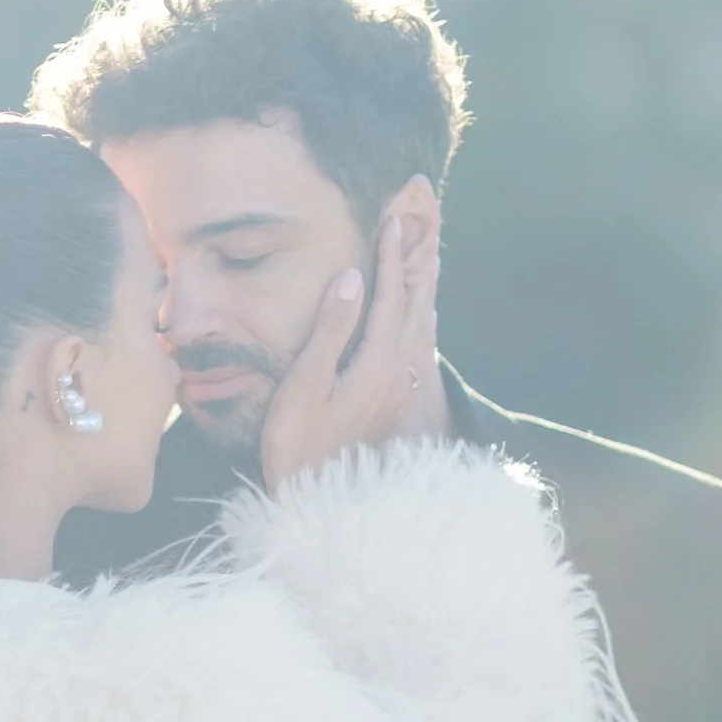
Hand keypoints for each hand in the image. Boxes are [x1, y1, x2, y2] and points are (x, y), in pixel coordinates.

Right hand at [259, 207, 439, 487]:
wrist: (314, 500)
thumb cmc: (296, 444)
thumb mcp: (304, 384)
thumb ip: (331, 329)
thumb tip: (353, 277)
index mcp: (375, 366)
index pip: (386, 298)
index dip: (389, 258)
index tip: (391, 220)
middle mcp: (397, 376)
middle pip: (412, 309)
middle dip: (412, 265)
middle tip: (415, 225)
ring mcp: (398, 392)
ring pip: (418, 329)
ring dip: (420, 290)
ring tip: (426, 259)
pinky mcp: (392, 404)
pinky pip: (415, 348)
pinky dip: (417, 320)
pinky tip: (418, 319)